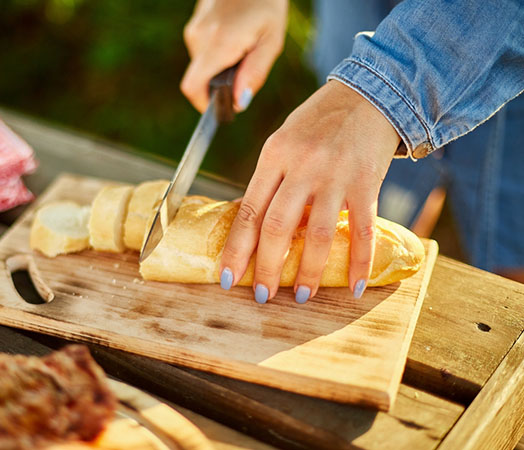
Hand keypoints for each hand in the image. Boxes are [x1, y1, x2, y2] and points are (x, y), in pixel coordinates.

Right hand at [181, 0, 287, 111]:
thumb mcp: (271, 41)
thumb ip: (254, 74)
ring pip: (203, 63)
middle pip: (201, 78)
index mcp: (218, 44)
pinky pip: (203, 49)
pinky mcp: (195, 23)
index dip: (203, 104)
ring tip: (245, 44)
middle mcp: (199, 37)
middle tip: (247, 64)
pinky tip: (237, 33)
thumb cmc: (267, 4)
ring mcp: (194, 28)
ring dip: (222, 64)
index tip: (221, 107)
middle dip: (221, 81)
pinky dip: (219, 51)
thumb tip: (239, 103)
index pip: (192, 88)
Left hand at [219, 80, 400, 302]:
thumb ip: (271, 180)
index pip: (249, 210)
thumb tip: (255, 226)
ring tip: (301, 296)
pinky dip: (359, 261)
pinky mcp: (367, 182)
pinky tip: (356, 285)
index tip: (227, 277)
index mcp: (274, 155)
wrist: (369, 94)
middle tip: (261, 296)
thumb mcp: (283, 142)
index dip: (236, 249)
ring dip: (307, 271)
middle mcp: (302, 165)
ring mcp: (335, 174)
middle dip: (266, 267)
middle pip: (276, 225)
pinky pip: (362, 230)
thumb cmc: (318, 122)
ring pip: (316, 233)